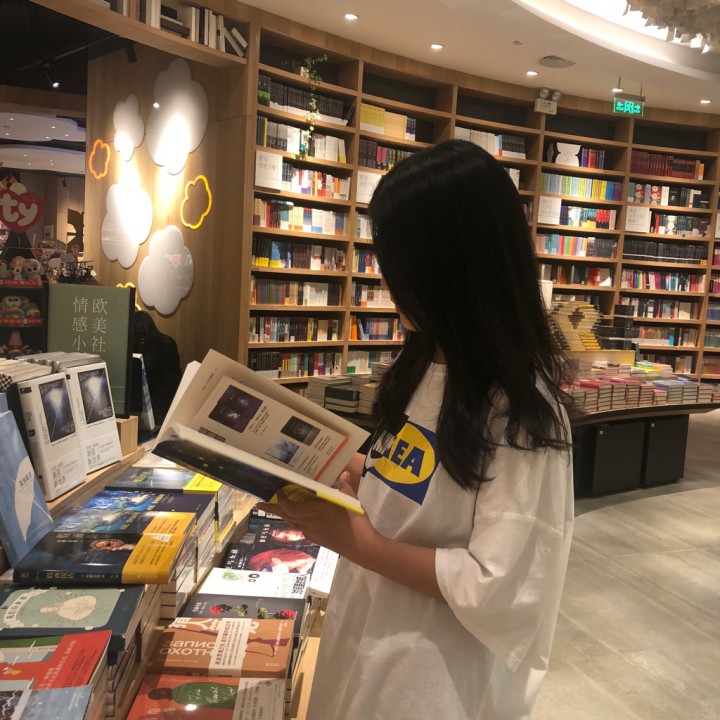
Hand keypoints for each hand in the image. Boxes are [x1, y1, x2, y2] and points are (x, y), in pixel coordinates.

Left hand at [256, 473, 377, 560]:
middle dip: (272, 509)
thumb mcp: (351, 501)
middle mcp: (308, 524)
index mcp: (314, 512)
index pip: (290, 506)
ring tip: (276, 508)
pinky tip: (299, 517)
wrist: (362, 547)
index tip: (277, 490)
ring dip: (283, 514)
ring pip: (292, 522)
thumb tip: (343, 473)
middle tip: (259, 504)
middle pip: (286, 515)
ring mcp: (312, 533)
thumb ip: (344, 486)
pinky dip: (295, 520)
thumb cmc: (355, 522)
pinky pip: (300, 528)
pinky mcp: (317, 539)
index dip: (281, 499)